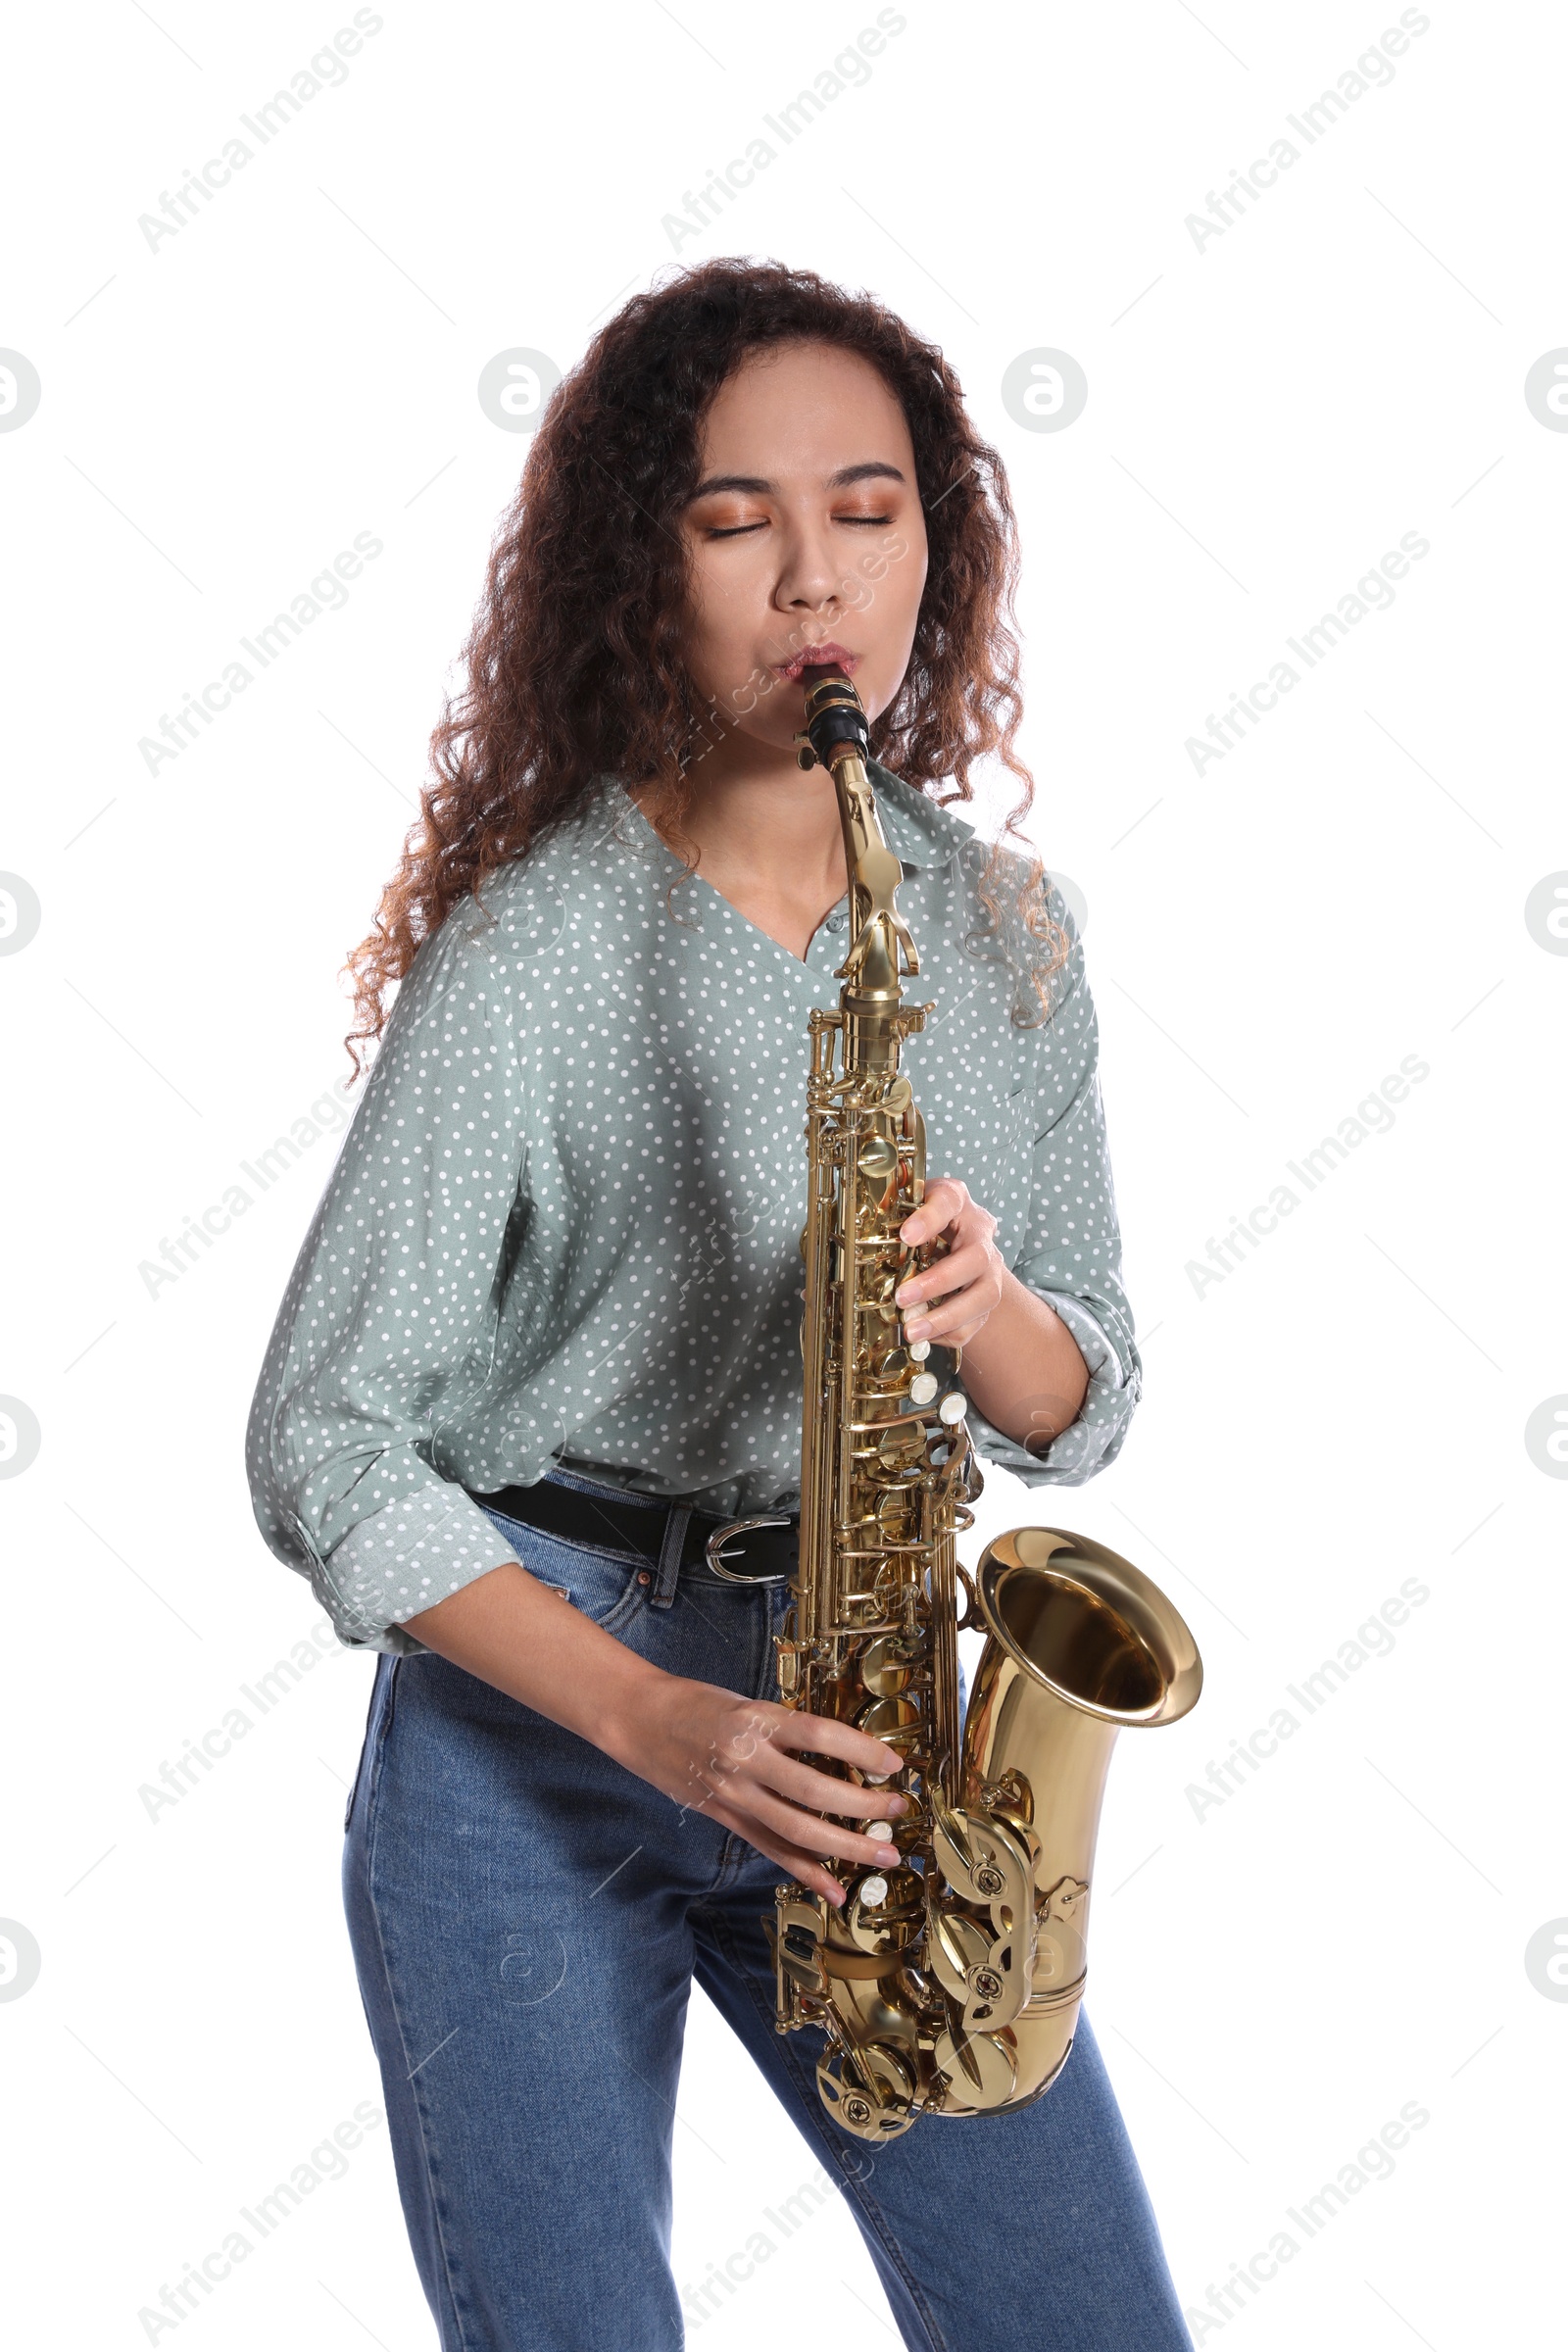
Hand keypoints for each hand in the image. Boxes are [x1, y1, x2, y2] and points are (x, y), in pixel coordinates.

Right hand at [605, 1673, 907, 1907]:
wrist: (637, 1719)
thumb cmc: (694, 1702)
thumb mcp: (746, 1703)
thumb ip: (785, 1729)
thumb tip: (838, 1754)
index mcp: (756, 1721)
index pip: (820, 1734)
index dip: (862, 1751)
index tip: (894, 1763)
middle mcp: (746, 1759)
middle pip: (815, 1790)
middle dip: (864, 1806)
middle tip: (897, 1810)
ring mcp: (733, 1794)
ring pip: (797, 1829)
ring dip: (846, 1846)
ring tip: (883, 1853)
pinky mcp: (723, 1816)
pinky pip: (770, 1848)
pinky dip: (805, 1871)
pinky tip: (833, 1889)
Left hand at [895, 1176, 1006, 1350]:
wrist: (955, 1240)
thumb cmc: (922, 1222)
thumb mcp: (903, 1210)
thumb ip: (885, 1221)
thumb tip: (850, 1247)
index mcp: (955, 1200)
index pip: (948, 1200)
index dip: (929, 1219)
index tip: (906, 1236)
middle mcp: (980, 1233)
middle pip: (975, 1257)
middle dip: (937, 1282)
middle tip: (902, 1297)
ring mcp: (990, 1268)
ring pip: (984, 1295)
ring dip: (945, 1317)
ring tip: (911, 1330)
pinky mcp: (988, 1297)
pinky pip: (977, 1322)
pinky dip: (949, 1332)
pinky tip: (924, 1334)